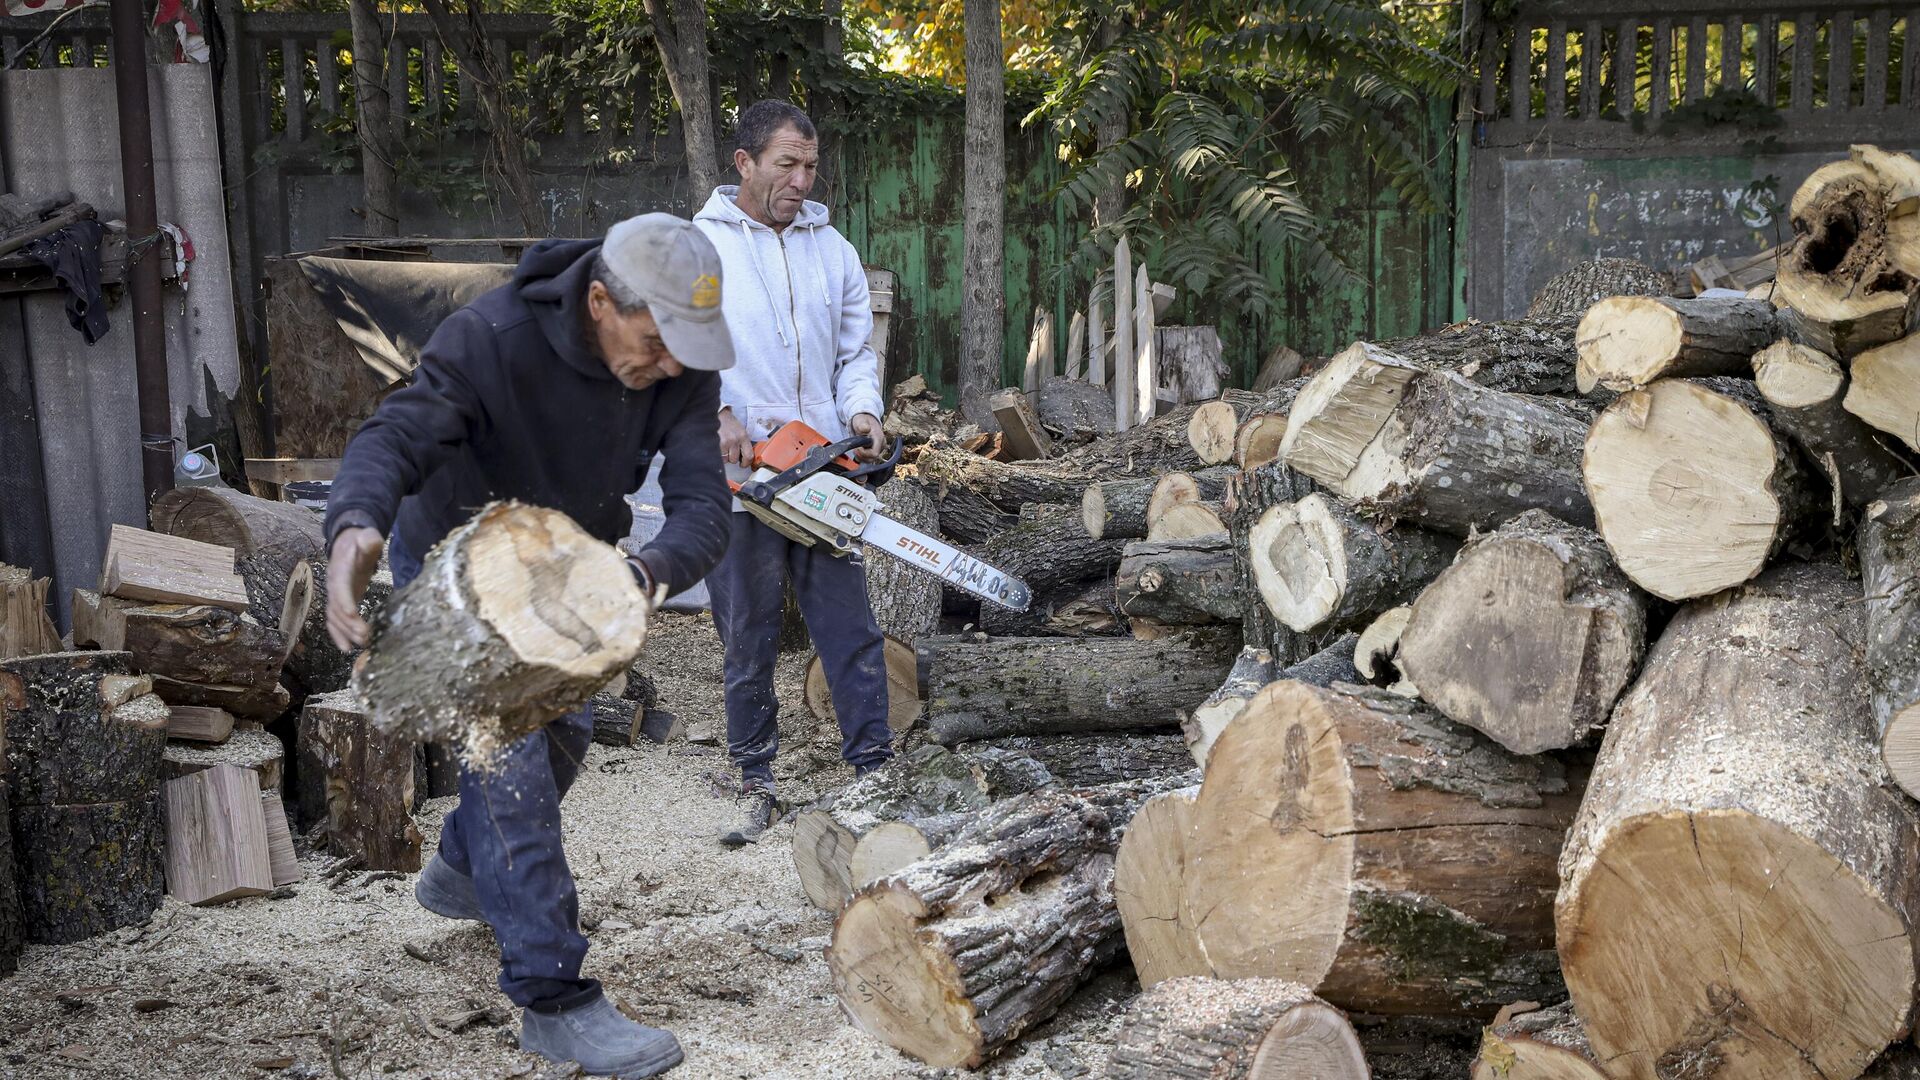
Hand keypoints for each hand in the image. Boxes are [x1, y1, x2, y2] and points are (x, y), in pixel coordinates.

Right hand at [326, 527, 384, 650]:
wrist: (347, 543)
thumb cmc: (360, 541)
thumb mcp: (366, 536)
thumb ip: (369, 540)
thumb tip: (371, 540)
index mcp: (340, 569)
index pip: (340, 587)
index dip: (344, 600)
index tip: (352, 615)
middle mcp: (333, 585)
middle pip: (337, 607)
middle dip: (349, 623)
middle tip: (365, 636)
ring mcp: (334, 595)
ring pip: (335, 617)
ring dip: (346, 632)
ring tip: (362, 643)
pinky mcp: (339, 602)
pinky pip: (334, 621)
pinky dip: (338, 635)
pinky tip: (347, 648)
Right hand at [718, 407, 752, 468]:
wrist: (716, 414)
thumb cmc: (728, 422)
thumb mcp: (740, 430)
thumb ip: (743, 443)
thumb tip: (744, 457)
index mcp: (743, 436)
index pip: (749, 455)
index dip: (746, 463)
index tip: (743, 464)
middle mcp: (735, 439)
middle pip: (735, 459)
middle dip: (732, 458)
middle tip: (729, 452)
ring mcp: (725, 442)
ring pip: (726, 459)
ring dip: (724, 456)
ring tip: (722, 448)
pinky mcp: (716, 443)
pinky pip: (718, 456)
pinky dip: (717, 454)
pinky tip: (717, 447)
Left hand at [849, 412, 883, 462]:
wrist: (864, 420)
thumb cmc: (862, 420)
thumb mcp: (861, 421)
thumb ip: (862, 425)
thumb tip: (866, 428)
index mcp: (879, 438)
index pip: (874, 453)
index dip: (864, 453)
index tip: (857, 448)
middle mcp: (881, 445)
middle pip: (872, 458)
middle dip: (861, 455)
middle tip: (855, 449)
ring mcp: (878, 449)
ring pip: (870, 460)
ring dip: (861, 457)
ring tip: (856, 449)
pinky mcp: (874, 451)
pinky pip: (868, 459)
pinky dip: (861, 457)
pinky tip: (858, 451)